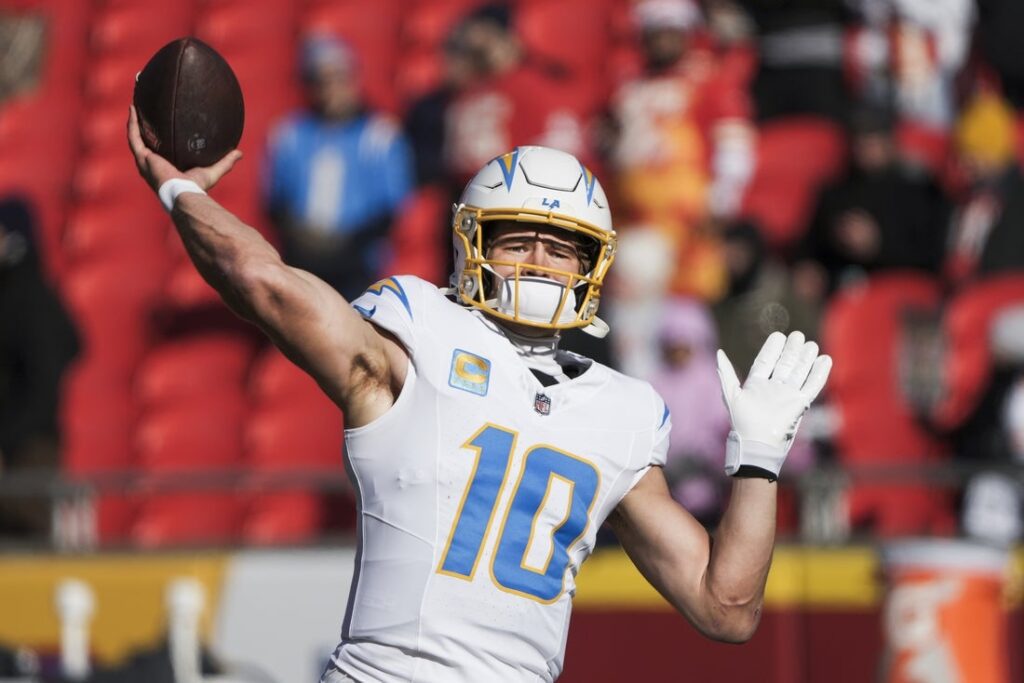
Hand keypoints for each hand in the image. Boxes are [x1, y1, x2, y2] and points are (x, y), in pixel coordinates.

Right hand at [126, 105, 242, 192]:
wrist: (185, 193)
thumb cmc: (196, 186)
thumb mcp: (212, 171)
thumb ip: (225, 162)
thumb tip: (239, 153)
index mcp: (164, 165)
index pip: (159, 147)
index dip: (158, 134)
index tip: (160, 120)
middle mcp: (152, 163)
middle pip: (145, 139)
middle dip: (143, 124)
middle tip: (144, 106)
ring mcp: (145, 160)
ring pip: (135, 135)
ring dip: (134, 119)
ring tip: (136, 102)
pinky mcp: (143, 157)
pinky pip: (134, 136)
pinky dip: (133, 123)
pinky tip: (134, 108)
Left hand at [716, 331, 831, 477]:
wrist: (757, 444)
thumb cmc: (742, 422)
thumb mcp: (731, 394)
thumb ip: (726, 373)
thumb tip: (718, 352)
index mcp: (757, 385)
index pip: (766, 362)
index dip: (772, 349)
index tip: (779, 335)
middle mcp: (773, 388)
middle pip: (785, 365)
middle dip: (791, 350)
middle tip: (798, 335)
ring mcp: (787, 395)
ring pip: (799, 372)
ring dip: (806, 359)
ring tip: (811, 345)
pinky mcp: (800, 404)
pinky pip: (812, 386)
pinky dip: (819, 373)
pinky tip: (825, 360)